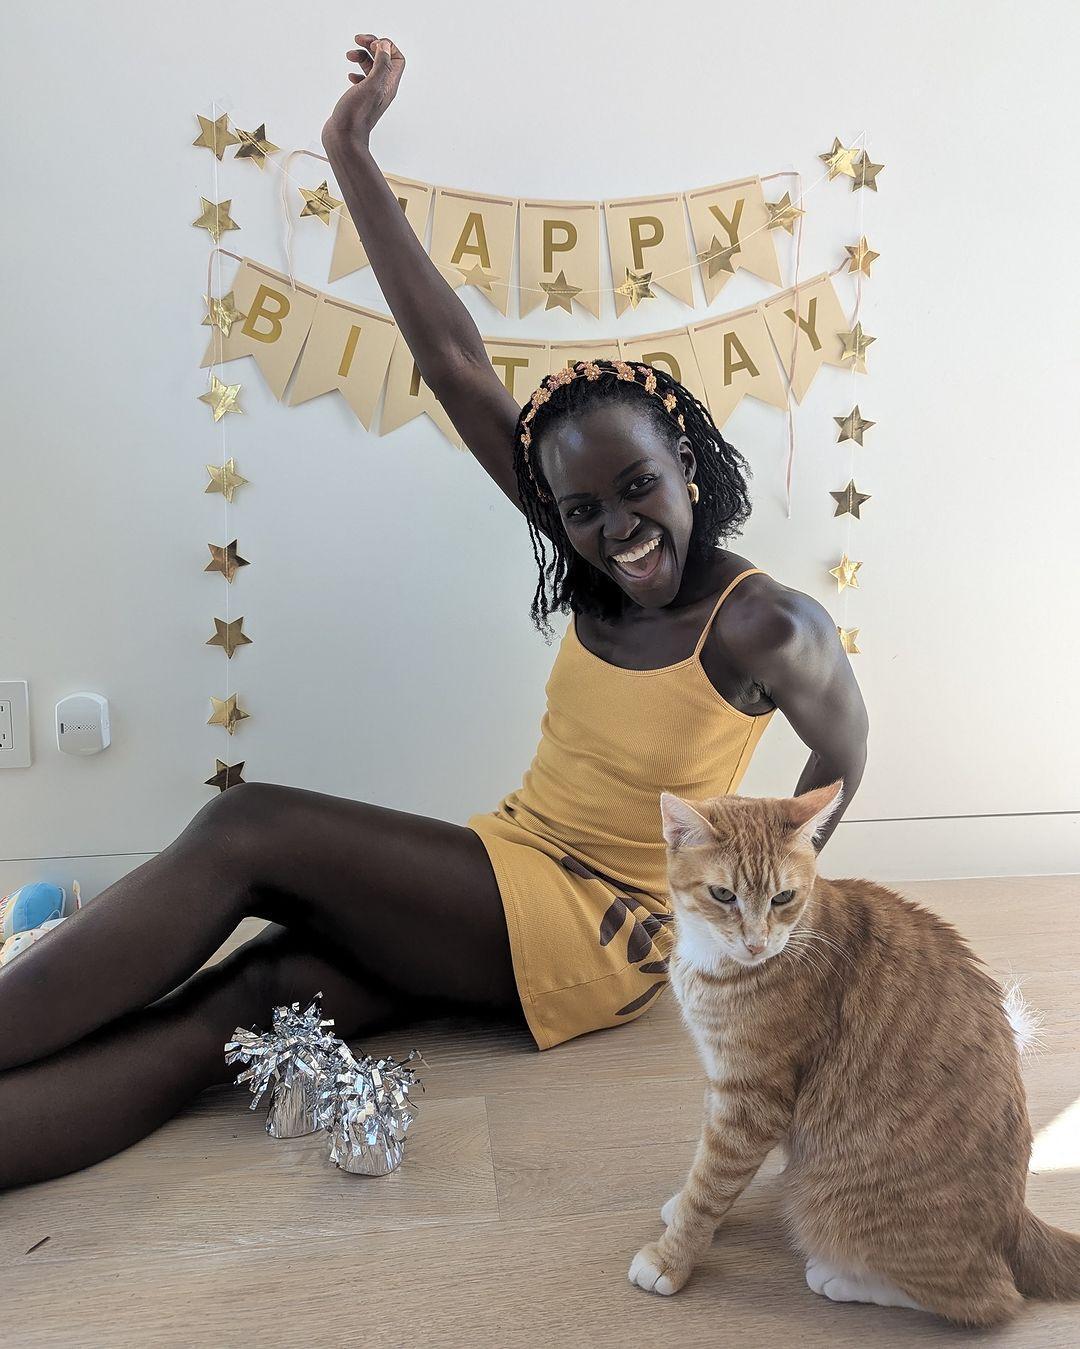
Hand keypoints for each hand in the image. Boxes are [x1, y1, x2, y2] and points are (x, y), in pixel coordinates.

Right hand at [322, 34, 405, 151]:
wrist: (343, 138)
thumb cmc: (356, 115)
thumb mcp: (372, 86)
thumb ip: (381, 65)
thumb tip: (385, 46)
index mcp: (389, 85)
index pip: (397, 58)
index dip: (386, 45)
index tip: (371, 45)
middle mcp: (383, 89)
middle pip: (383, 59)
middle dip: (371, 45)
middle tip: (357, 40)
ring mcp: (371, 94)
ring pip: (371, 67)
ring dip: (361, 56)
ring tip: (349, 55)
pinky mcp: (359, 99)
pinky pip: (362, 80)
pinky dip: (356, 72)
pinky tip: (350, 76)